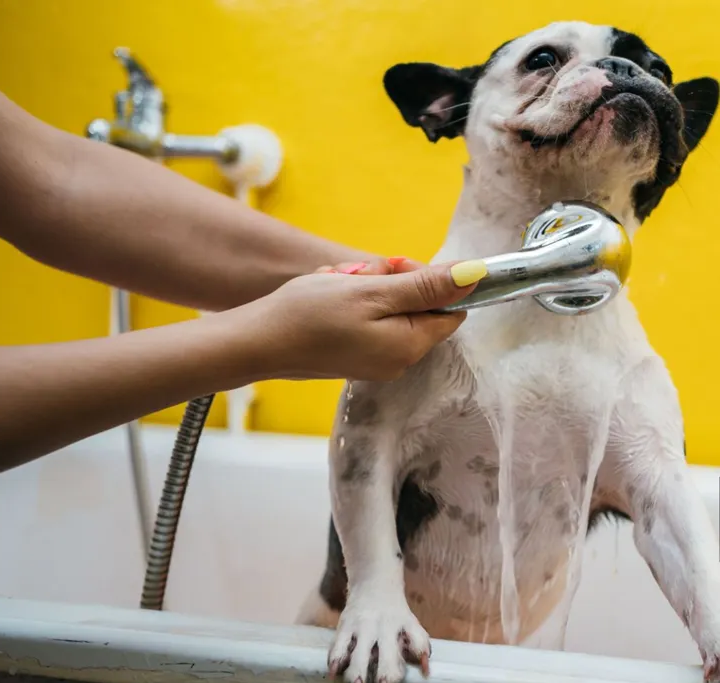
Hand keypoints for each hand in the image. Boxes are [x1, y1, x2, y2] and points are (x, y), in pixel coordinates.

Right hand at [252, 260, 485, 380]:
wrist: (258, 342)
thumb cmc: (310, 315)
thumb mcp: (373, 291)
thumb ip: (426, 285)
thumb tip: (476, 275)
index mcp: (410, 345)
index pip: (450, 307)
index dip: (428, 280)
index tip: (393, 269)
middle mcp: (398, 359)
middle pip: (418, 306)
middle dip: (391, 281)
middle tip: (357, 274)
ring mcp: (375, 360)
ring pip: (390, 308)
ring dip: (367, 287)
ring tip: (336, 283)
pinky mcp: (355, 357)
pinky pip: (368, 320)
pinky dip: (352, 302)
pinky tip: (329, 295)